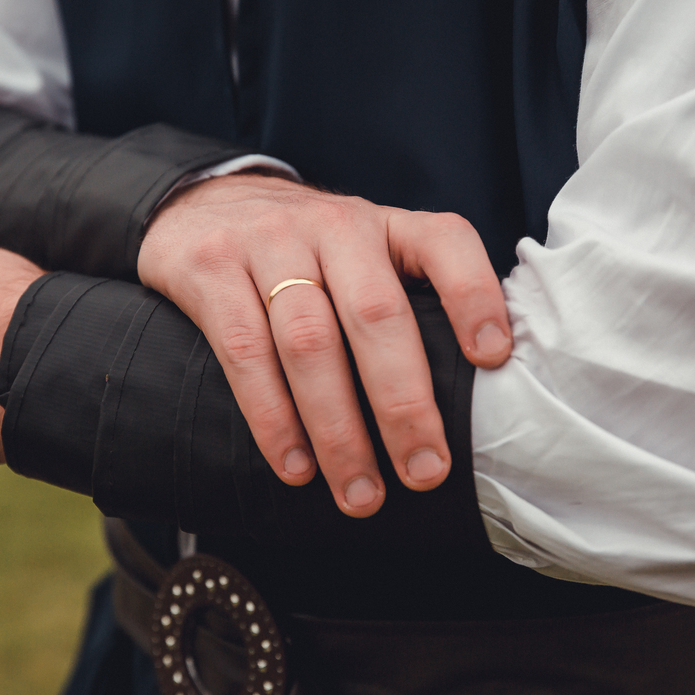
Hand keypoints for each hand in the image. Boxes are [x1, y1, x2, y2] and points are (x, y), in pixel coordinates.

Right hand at [138, 174, 511, 517]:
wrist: (201, 203)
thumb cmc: (302, 253)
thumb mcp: (361, 252)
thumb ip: (405, 300)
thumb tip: (470, 396)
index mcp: (384, 225)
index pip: (443, 241)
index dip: (474, 295)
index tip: (493, 359)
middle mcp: (332, 226)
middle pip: (374, 312)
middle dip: (402, 402)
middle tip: (424, 471)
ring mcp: (267, 243)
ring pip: (308, 341)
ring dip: (337, 429)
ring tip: (359, 492)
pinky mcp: (209, 269)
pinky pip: (245, 351)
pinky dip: (272, 417)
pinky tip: (295, 465)